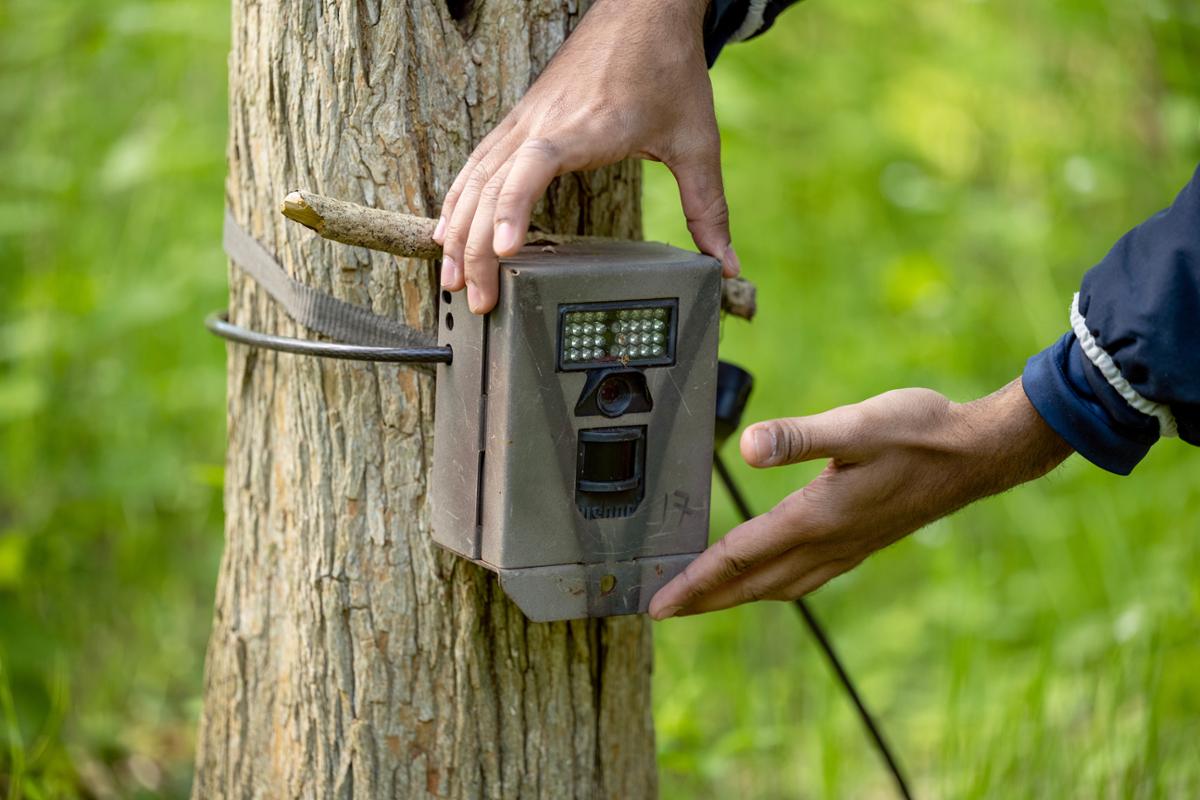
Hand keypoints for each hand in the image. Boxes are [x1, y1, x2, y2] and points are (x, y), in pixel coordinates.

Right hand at [435, 0, 737, 313]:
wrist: (643, 10)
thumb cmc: (666, 69)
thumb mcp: (697, 141)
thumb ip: (709, 207)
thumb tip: (725, 265)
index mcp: (582, 129)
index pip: (530, 169)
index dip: (512, 211)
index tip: (504, 252)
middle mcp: (541, 126)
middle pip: (491, 190)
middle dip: (476, 250)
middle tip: (478, 303)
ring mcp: (524, 122)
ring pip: (474, 180)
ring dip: (457, 232)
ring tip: (449, 281)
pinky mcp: (520, 122)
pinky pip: (477, 165)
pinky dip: (458, 201)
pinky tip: (448, 230)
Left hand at [649, 379, 1072, 618]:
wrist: (979, 454)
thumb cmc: (920, 432)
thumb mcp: (857, 423)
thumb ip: (799, 436)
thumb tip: (747, 446)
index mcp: (817, 518)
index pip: (739, 558)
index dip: (694, 581)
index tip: (657, 603)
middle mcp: (829, 542)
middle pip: (752, 583)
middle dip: (703, 599)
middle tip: (662, 611)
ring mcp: (848, 548)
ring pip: (778, 586)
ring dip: (736, 596)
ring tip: (703, 599)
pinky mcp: (862, 541)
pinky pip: (804, 577)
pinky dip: (773, 584)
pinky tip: (770, 576)